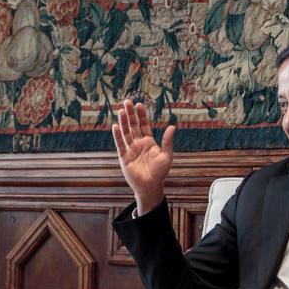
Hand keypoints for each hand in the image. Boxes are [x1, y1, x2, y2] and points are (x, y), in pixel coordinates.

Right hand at [112, 99, 175, 214]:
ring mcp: (130, 150)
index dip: (141, 115)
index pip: (144, 125)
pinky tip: (116, 126)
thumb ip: (167, 141)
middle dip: (130, 114)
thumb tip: (172, 126)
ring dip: (123, 122)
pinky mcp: (124, 157)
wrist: (150, 186)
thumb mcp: (166, 156)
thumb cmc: (160, 173)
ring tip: (121, 111)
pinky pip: (120, 145)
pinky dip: (118, 136)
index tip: (139, 104)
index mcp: (149, 142)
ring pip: (126, 133)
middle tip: (127, 102)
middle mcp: (138, 144)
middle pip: (133, 126)